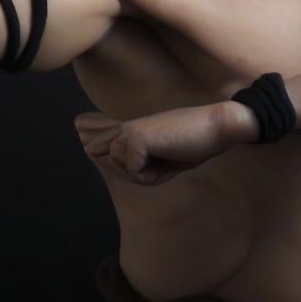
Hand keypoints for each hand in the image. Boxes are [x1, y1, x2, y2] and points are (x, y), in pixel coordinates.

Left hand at [74, 103, 235, 186]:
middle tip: (162, 158)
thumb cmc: (195, 143)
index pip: (97, 138)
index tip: (84, 133)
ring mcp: (129, 131)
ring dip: (147, 174)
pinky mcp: (136, 138)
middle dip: (132, 172)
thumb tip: (108, 157)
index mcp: (130, 128)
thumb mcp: (162, 157)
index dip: (92, 142)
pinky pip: (134, 172)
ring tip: (168, 157)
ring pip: (121, 169)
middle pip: (104, 157)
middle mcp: (126, 127)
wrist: (216, 128)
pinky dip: (154, 174)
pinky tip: (169, 156)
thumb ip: (137, 162)